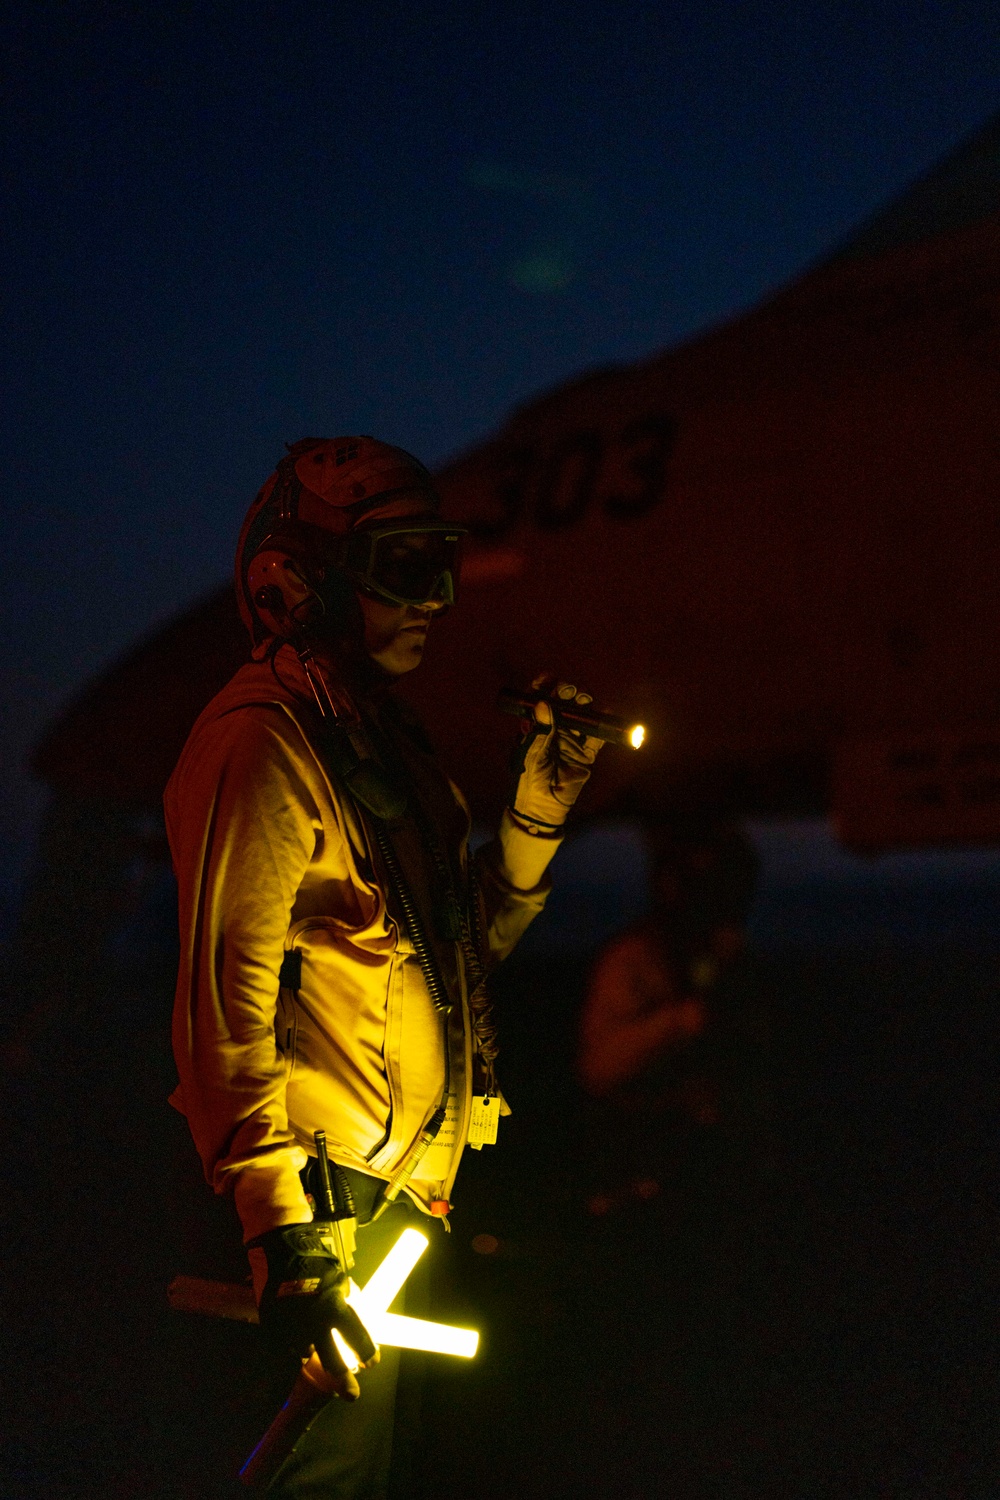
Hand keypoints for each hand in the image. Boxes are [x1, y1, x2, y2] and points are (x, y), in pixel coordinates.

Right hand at [251, 1224, 378, 1400]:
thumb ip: (344, 1300)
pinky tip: (299, 1345)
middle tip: (352, 1394)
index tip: (372, 1363)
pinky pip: (286, 1345)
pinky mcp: (274, 1326)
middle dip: (344, 1380)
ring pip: (306, 1355)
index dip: (368, 1352)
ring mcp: (293, 1326)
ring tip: (316, 1357)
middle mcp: (316, 1321)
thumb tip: (354, 1313)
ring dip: (313, 1358)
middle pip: (333, 1360)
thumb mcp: (337, 1278)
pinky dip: (294, 1347)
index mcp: (337, 1306)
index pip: (358, 1337)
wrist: (281, 1246)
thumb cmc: (314, 1260)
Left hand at [510, 675, 603, 830]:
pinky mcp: (585, 754)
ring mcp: (571, 741)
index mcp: (535, 728)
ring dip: (584, 706)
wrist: (542, 809)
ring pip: (580, 717)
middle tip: (570, 691)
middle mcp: (554, 731)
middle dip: (567, 694)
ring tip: (585, 700)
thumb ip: (540, 730)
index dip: (543, 687)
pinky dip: (603, 726)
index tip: (549, 677)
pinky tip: (607, 714)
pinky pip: (597, 738)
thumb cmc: (528, 781)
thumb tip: (545, 704)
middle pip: (563, 706)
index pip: (539, 702)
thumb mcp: (531, 755)